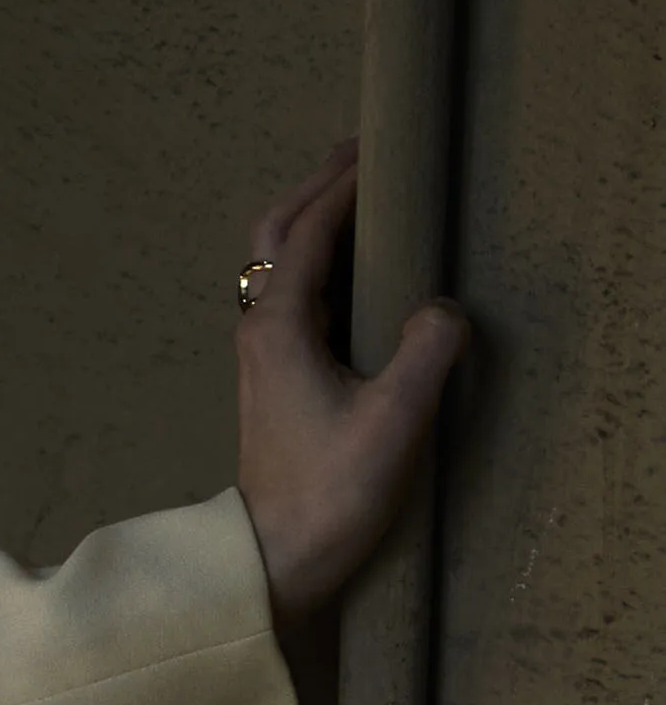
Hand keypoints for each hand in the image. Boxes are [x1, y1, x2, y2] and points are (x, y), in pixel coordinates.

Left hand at [234, 137, 470, 625]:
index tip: (377, 148)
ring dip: (313, 221)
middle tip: (361, 150)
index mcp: (279, 327)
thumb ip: (425, 352)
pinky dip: (318, 262)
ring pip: (278, 265)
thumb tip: (444, 306)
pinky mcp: (276, 375)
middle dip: (315, 188)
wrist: (276, 556)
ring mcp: (264, 352)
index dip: (343, 187)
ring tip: (360, 193)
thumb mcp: (395, 419)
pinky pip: (292, 297)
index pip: (307, 233)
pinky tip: (354, 266)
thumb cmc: (331, 491)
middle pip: (276, 236)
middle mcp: (260, 330)